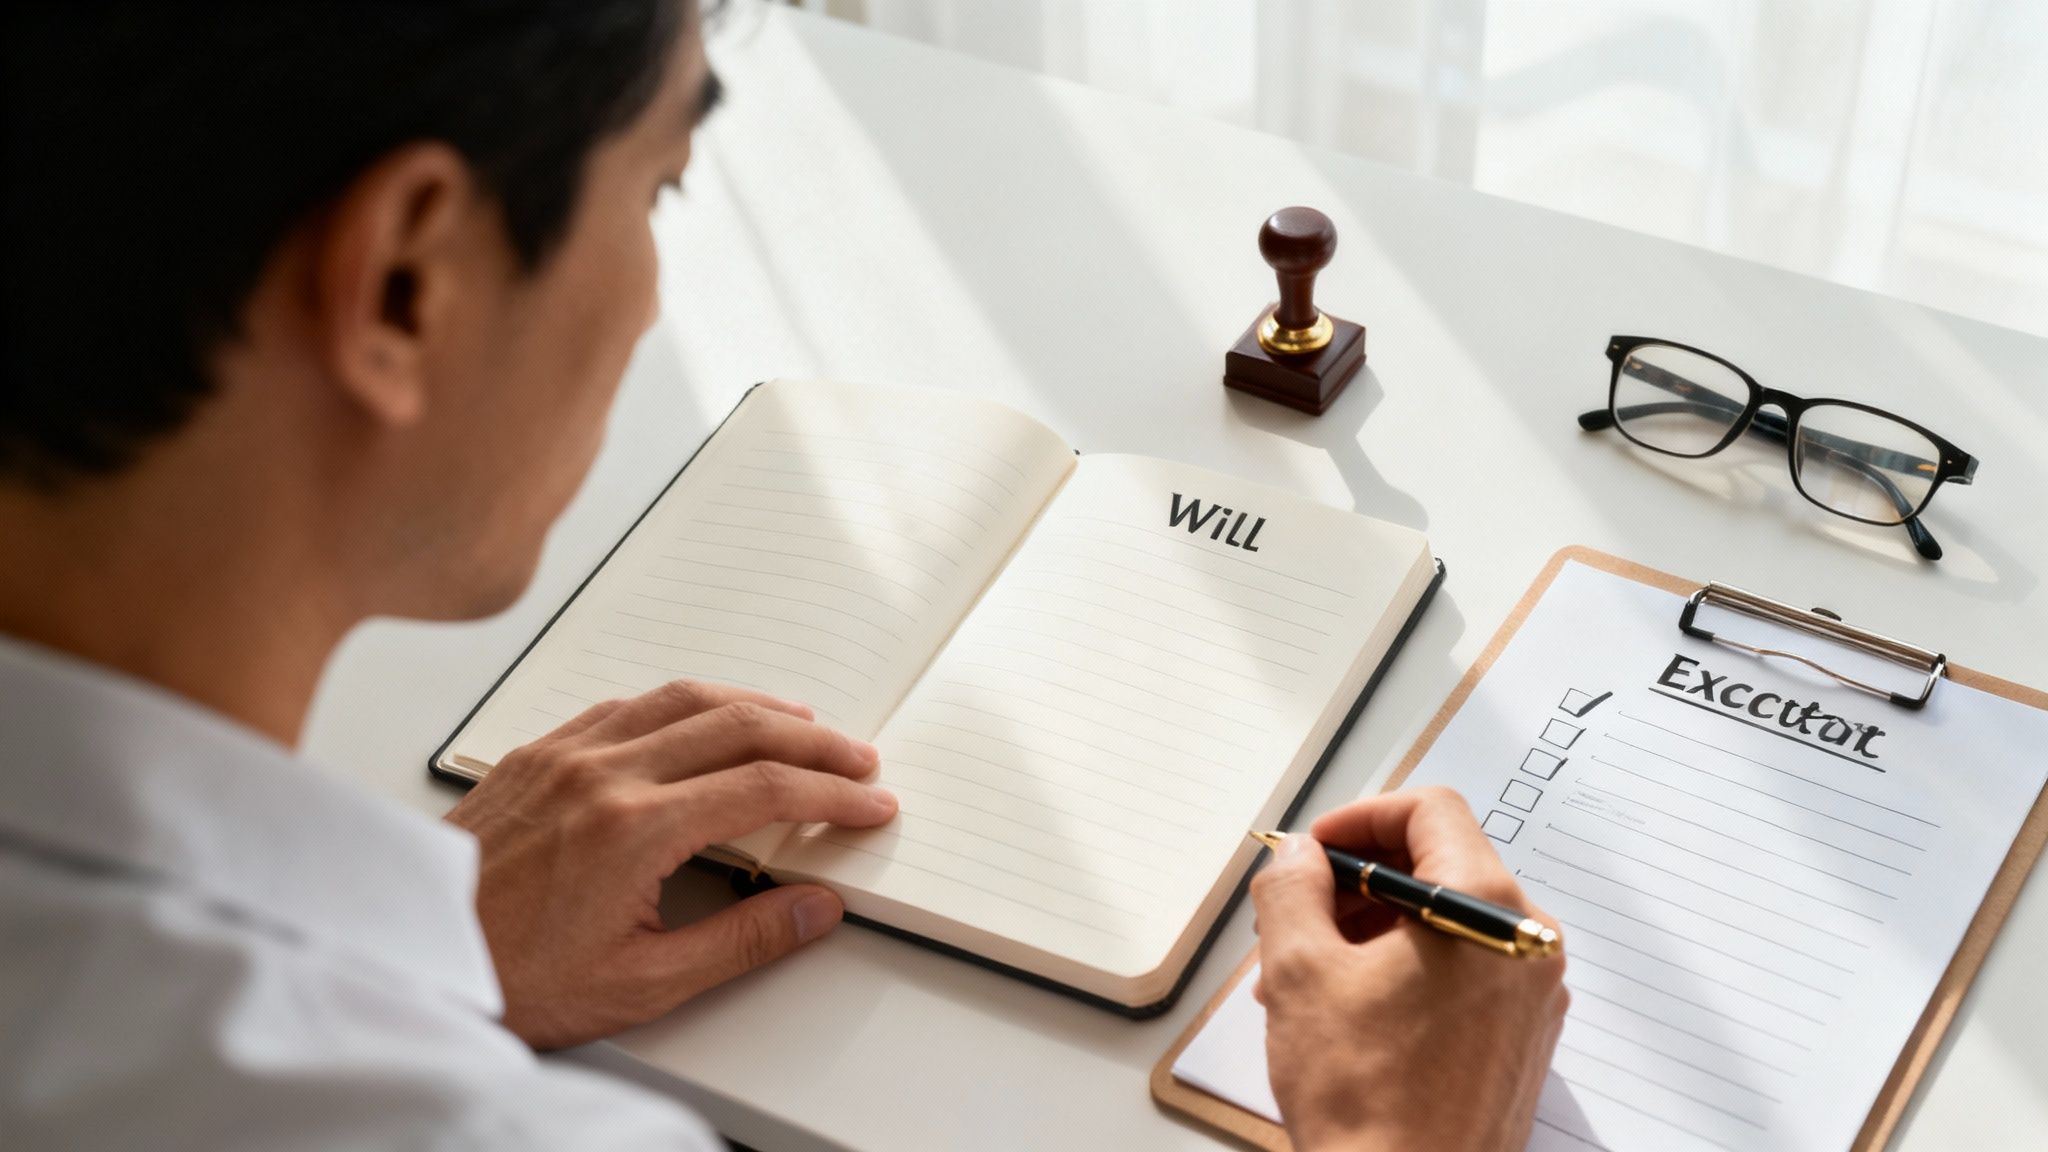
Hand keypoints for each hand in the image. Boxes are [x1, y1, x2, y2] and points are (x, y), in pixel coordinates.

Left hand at [444, 680, 896, 1048]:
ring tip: (801, 720)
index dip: (832, 792)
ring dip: (754, 703)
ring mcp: (563, 756)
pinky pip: (625, 704)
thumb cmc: (509, 981)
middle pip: (736, 725)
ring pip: (682, 698)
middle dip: (813, 738)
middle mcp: (599, 776)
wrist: (407, 962)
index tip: (870, 802)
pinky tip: (703, 715)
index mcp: (630, 831)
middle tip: (857, 758)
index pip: (763, 788)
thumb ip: (741, 942)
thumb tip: (814, 909)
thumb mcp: (641, 985)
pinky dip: (682, 702)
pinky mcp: (534, 754)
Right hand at [1250, 787, 1567, 1151]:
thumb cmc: (1369, 1102)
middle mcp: (1526, 944)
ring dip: (1372, 928)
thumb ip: (1292, 890)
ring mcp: (1530, 994)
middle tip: (1297, 915)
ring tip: (1305, 976)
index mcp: (1488, 912)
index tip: (1313, 853)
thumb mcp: (1300, 974)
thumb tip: (1299, 857)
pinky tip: (1346, 1009)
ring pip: (1446, 922)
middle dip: (1357, 883)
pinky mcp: (1521, 1037)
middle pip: (1440, 864)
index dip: (1359, 819)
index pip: (1431, 811)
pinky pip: (1462, 971)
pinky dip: (1403, 968)